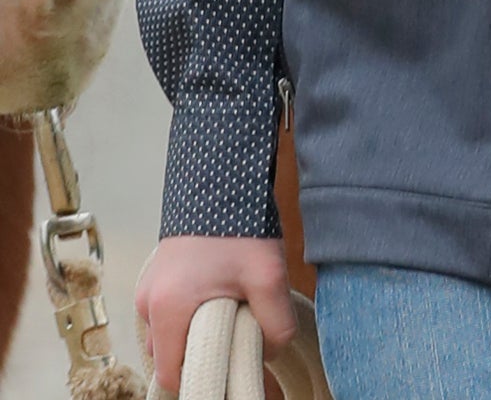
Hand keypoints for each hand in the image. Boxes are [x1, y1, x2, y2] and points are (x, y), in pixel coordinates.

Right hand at [134, 235, 296, 394]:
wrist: (224, 177)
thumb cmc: (240, 225)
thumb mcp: (269, 276)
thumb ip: (276, 325)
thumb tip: (269, 355)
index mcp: (168, 308)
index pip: (173, 373)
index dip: (204, 379)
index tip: (231, 371)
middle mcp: (148, 300)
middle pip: (168, 355)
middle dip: (200, 358)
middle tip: (234, 343)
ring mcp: (150, 286)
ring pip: (168, 334)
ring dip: (195, 335)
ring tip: (229, 317)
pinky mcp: (159, 274)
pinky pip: (169, 312)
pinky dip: (190, 316)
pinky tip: (219, 299)